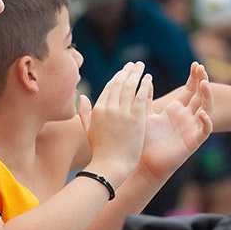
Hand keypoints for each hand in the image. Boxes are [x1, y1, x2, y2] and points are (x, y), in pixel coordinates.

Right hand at [79, 62, 151, 183]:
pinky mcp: (135, 118)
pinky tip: (149, 78)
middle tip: (135, 64)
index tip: (124, 70)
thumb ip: (84, 112)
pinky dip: (145, 85)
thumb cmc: (100, 151)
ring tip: (141, 67)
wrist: (109, 165)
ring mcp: (122, 113)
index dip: (117, 77)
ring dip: (136, 74)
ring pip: (130, 87)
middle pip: (119, 83)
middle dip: (127, 71)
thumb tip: (81, 97)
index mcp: (98, 110)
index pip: (109, 87)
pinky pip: (141, 96)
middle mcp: (109, 108)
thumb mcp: (88, 130)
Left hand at [140, 63, 212, 179]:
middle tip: (201, 68)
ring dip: (207, 97)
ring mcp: (191, 128)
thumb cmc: (144, 140)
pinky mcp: (193, 141)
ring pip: (206, 109)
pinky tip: (201, 113)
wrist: (143, 163)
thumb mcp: (143, 115)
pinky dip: (206, 122)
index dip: (194, 77)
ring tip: (205, 84)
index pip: (189, 90)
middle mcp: (186, 117)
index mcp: (175, 110)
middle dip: (202, 81)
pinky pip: (205, 130)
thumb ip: (145, 98)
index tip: (195, 64)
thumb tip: (144, 79)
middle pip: (200, 96)